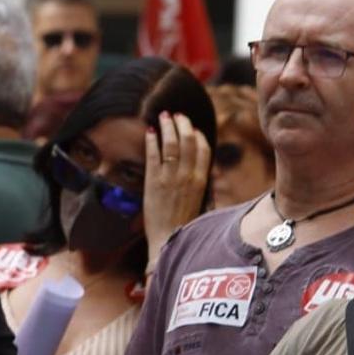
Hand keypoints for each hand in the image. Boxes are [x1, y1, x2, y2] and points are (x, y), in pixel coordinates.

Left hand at [143, 111, 210, 270]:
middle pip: (188, 141)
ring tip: (162, 116)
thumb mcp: (200, 200)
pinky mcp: (153, 182)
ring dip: (167, 127)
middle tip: (176, 115)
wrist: (168, 239)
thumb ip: (201, 182)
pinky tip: (149, 131)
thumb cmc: (184, 224)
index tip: (192, 126)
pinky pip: (153, 156)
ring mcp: (170, 178)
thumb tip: (204, 170)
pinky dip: (152, 141)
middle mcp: (187, 176)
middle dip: (182, 124)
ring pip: (171, 144)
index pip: (203, 149)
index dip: (197, 134)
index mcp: (201, 180)